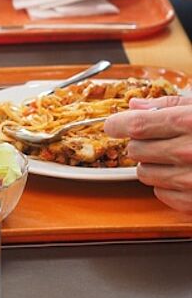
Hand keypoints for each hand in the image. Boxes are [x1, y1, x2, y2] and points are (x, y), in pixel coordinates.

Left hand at [104, 95, 191, 212]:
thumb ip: (169, 104)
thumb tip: (135, 105)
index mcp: (188, 122)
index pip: (136, 125)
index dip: (118, 125)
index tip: (113, 125)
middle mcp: (186, 152)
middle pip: (135, 150)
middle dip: (140, 144)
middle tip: (160, 140)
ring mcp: (189, 180)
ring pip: (144, 173)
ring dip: (152, 165)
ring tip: (176, 158)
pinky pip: (160, 193)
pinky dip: (166, 185)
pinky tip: (184, 174)